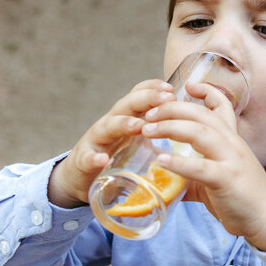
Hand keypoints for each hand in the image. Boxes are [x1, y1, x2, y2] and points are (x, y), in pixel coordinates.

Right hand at [48, 80, 174, 207]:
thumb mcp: (134, 141)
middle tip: (166, 98)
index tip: (171, 89)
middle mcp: (109, 124)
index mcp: (125, 118)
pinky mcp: (83, 162)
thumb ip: (153, 132)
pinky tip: (101, 160)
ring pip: (107, 127)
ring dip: (123, 124)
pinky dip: (94, 158)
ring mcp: (95, 142)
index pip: (138, 96)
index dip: (153, 89)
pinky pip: (87, 159)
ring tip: (138, 126)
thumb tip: (186, 128)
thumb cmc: (114, 156)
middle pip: (126, 105)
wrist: (79, 176)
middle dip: (146, 99)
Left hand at [141, 81, 265, 250]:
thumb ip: (191, 173)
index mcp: (231, 139)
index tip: (187, 85)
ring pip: (199, 133)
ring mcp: (231, 159)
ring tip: (147, 130)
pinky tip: (161, 160)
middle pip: (201, 114)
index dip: (206, 91)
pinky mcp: (227, 179)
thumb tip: (162, 177)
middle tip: (148, 114)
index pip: (222, 105)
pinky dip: (179, 163)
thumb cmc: (241, 197)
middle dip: (172, 109)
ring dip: (170, 128)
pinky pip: (200, 167)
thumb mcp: (216, 176)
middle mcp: (232, 143)